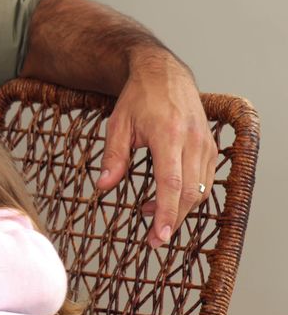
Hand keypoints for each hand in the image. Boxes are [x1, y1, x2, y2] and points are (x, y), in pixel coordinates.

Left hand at [96, 53, 215, 247]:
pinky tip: (165, 198)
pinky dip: (188, 195)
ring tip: (151, 217)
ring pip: (201, 189)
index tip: (159, 237)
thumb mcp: (117, 125)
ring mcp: (205, 144)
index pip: (171, 184)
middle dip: (173, 220)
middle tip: (154, 240)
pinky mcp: (210, 147)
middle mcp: (192, 141)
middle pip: (190, 192)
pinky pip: (205, 180)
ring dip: (179, 209)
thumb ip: (113, 157)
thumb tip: (103, 187)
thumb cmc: (138, 98)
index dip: (166, 213)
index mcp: (168, 135)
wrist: (164, 73)